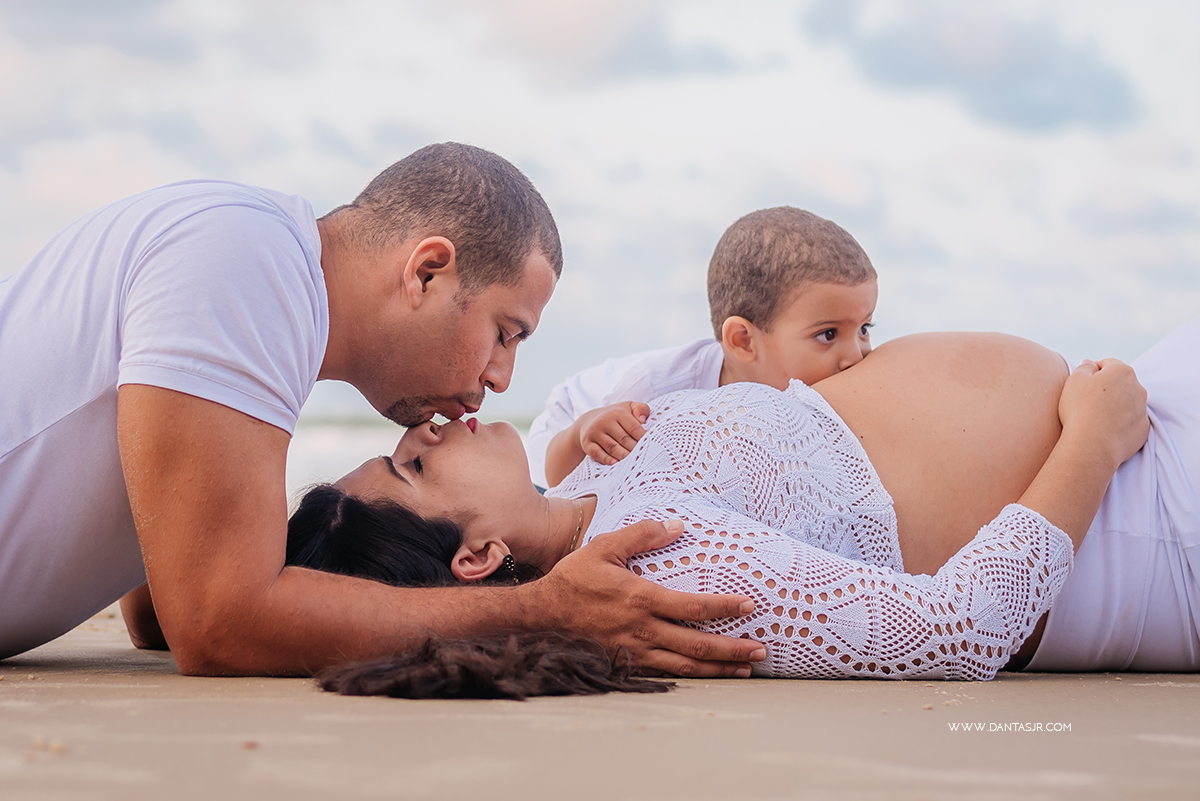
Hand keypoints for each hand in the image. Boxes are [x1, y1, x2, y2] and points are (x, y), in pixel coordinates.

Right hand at [532, 519, 764, 676]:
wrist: (543, 614)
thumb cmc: (575, 578)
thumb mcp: (605, 546)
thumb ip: (642, 535)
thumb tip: (677, 526)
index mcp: (641, 599)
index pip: (694, 608)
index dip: (725, 608)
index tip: (749, 606)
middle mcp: (642, 630)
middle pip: (697, 645)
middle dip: (733, 649)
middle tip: (760, 650)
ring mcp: (635, 651)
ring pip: (685, 666)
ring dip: (718, 668)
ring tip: (745, 669)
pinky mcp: (627, 662)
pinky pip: (665, 673)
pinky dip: (691, 676)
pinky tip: (708, 674)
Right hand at [577, 402, 650, 465]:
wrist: (588, 421)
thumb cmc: (614, 416)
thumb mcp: (628, 407)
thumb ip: (640, 409)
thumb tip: (643, 419)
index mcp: (618, 412)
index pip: (634, 428)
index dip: (644, 439)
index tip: (652, 447)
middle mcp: (605, 421)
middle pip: (624, 439)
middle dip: (635, 450)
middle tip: (644, 458)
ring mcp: (595, 432)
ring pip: (612, 447)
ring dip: (624, 456)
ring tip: (634, 464)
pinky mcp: (587, 443)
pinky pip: (598, 453)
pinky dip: (607, 460)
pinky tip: (616, 464)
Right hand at [1059, 358, 1148, 468]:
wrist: (1092, 445)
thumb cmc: (1081, 409)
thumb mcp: (1074, 380)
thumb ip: (1084, 367)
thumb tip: (1091, 364)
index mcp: (1122, 371)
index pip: (1107, 363)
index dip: (1092, 371)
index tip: (1082, 383)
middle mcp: (1138, 388)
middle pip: (1120, 382)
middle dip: (1107, 388)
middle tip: (1087, 400)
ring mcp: (1143, 409)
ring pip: (1127, 401)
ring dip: (1115, 404)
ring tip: (1096, 416)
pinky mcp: (1143, 429)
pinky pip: (1131, 420)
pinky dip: (1121, 422)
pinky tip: (1105, 428)